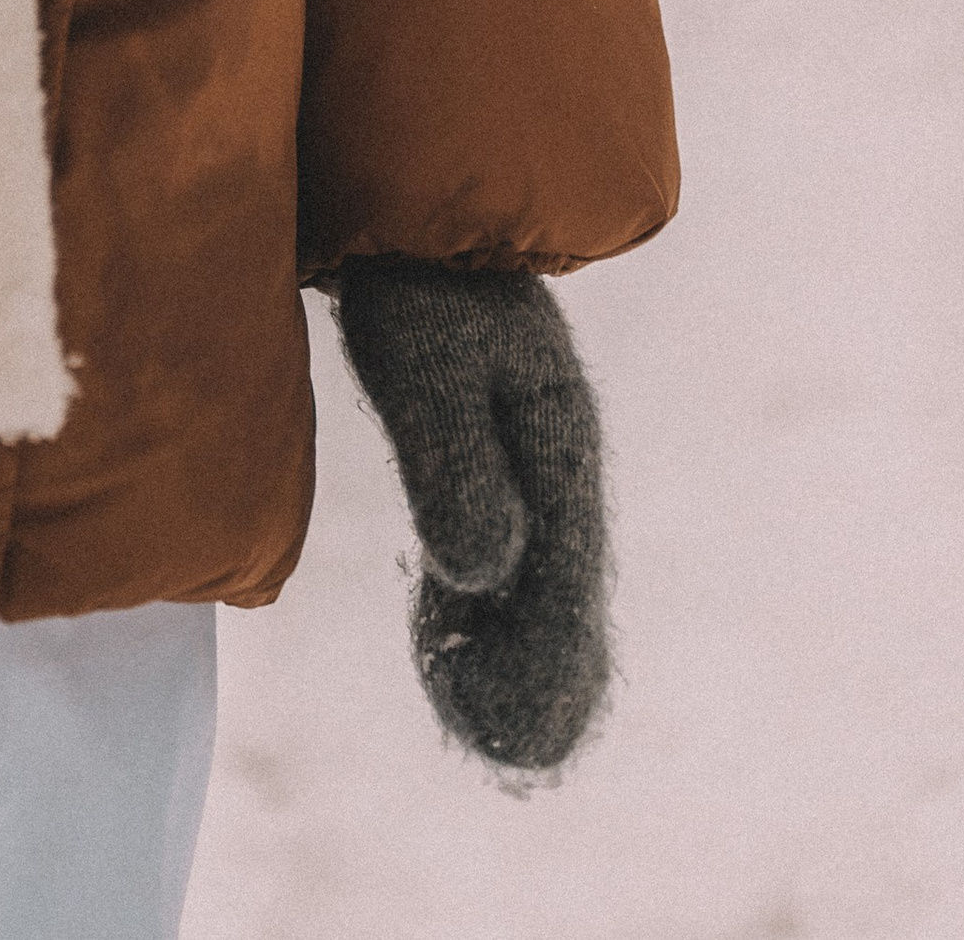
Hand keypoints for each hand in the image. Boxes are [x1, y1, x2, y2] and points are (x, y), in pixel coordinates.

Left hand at [335, 256, 611, 772]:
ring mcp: (518, 458)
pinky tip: (451, 655)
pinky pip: (492, 553)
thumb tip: (482, 577)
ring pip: (531, 580)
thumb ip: (453, 461)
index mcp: (560, 441)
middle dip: (544, 675)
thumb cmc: (410, 276)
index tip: (520, 736)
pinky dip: (478, 612)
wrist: (399, 209)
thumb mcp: (425, 362)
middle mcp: (551, 459)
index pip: (565, 580)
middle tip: (512, 755)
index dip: (548, 664)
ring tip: (490, 734)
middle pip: (562, 591)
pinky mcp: (476, 452)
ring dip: (516, 653)